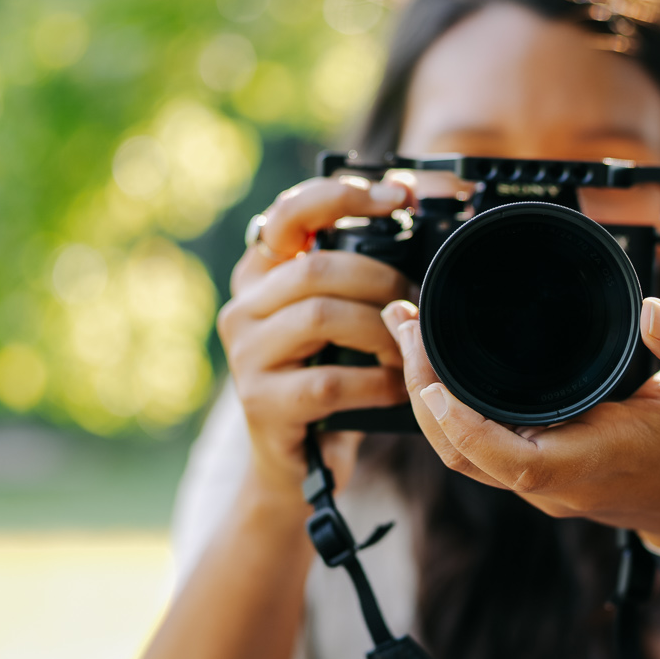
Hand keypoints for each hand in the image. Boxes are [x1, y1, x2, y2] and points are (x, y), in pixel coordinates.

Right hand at [218, 175, 413, 498]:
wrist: (297, 463)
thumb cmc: (328, 377)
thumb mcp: (340, 318)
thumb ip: (358, 270)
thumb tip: (412, 202)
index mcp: (260, 275)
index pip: (288, 214)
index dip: (342, 196)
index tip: (399, 197)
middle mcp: (242, 307)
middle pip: (316, 268)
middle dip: (381, 279)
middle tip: (416, 300)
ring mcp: (245, 356)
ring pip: (320, 317)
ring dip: (380, 330)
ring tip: (410, 347)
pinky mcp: (261, 403)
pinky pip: (328, 381)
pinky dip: (374, 382)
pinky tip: (397, 387)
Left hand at [382, 296, 659, 548]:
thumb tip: (655, 312)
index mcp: (591, 462)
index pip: (509, 456)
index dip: (463, 423)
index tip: (433, 375)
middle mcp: (553, 480)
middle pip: (463, 453)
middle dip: (422, 390)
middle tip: (404, 320)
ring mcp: (538, 481)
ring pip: (460, 452)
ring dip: (425, 396)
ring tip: (407, 330)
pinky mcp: (532, 470)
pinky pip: (475, 446)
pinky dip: (445, 407)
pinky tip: (434, 364)